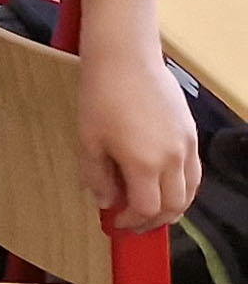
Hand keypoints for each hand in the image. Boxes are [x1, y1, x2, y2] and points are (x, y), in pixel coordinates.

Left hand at [78, 47, 202, 231]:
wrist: (126, 61)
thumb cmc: (101, 99)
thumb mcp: (88, 142)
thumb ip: (98, 177)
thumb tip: (107, 202)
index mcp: (145, 163)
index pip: (147, 208)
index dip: (132, 221)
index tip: (117, 222)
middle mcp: (173, 158)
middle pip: (174, 205)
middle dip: (154, 220)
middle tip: (135, 222)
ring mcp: (187, 145)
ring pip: (190, 191)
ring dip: (173, 207)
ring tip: (151, 209)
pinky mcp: (191, 133)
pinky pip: (194, 171)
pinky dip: (182, 187)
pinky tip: (164, 184)